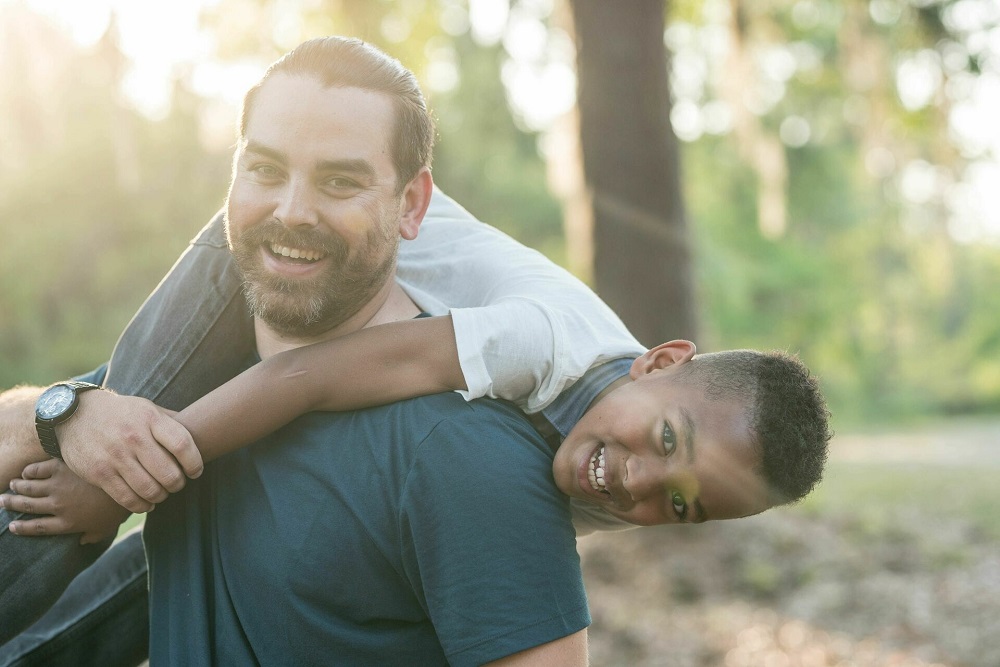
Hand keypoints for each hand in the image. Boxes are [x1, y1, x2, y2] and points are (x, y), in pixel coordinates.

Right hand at [1, 459, 129, 543]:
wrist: (127, 481)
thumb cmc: (120, 507)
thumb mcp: (107, 527)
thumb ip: (92, 536)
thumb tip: (84, 542)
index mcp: (67, 523)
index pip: (36, 528)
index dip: (21, 528)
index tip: (11, 526)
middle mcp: (57, 506)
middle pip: (27, 506)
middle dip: (11, 504)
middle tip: (1, 501)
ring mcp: (58, 486)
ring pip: (28, 487)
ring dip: (17, 487)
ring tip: (12, 485)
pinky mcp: (63, 467)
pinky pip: (38, 469)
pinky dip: (29, 470)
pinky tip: (26, 471)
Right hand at [57, 390, 202, 512]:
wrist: (75, 415)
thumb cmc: (122, 413)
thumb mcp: (147, 408)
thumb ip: (172, 422)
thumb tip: (203, 432)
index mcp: (150, 419)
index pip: (183, 444)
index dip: (195, 463)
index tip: (196, 471)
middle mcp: (133, 437)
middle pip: (169, 473)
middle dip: (178, 484)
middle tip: (177, 483)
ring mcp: (115, 457)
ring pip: (150, 490)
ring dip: (161, 496)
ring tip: (162, 492)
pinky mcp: (99, 473)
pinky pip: (127, 499)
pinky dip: (142, 505)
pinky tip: (146, 502)